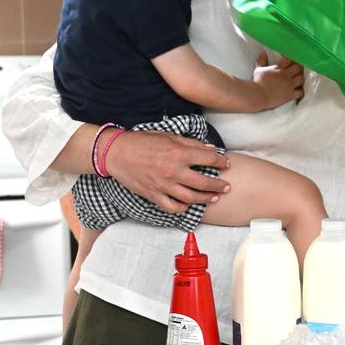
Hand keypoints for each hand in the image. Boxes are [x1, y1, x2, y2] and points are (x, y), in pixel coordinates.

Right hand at [104, 130, 230, 213]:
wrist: (117, 153)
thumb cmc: (143, 141)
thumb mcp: (169, 136)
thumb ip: (191, 144)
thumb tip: (210, 149)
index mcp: (179, 153)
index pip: (209, 159)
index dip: (221, 161)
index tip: (226, 163)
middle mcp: (173, 171)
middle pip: (204, 183)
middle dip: (219, 185)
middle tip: (227, 186)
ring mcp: (163, 186)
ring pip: (191, 198)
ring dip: (206, 199)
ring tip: (215, 197)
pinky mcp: (153, 195)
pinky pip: (172, 207)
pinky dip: (183, 208)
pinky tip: (189, 205)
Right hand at [253, 52, 303, 108]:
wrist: (258, 96)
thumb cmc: (258, 83)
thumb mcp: (258, 70)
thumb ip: (262, 61)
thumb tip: (264, 53)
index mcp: (278, 68)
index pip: (289, 59)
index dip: (291, 59)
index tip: (291, 61)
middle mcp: (286, 75)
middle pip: (298, 68)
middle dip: (298, 68)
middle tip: (296, 70)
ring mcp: (289, 85)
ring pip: (301, 79)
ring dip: (300, 79)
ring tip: (297, 80)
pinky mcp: (290, 95)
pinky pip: (300, 92)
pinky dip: (300, 92)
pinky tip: (298, 91)